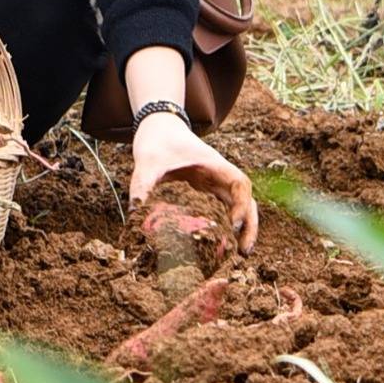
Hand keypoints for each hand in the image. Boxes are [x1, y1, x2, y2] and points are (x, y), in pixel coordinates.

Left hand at [128, 112, 259, 252]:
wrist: (157, 127)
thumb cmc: (157, 140)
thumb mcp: (147, 162)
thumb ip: (142, 184)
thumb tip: (134, 212)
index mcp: (214, 165)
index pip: (240, 185)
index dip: (241, 206)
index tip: (233, 225)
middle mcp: (219, 175)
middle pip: (246, 201)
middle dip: (249, 227)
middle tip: (244, 253)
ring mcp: (214, 183)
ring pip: (236, 208)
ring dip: (240, 230)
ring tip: (237, 255)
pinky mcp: (204, 190)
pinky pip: (219, 209)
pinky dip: (223, 226)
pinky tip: (216, 245)